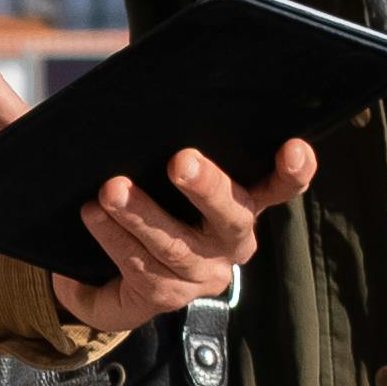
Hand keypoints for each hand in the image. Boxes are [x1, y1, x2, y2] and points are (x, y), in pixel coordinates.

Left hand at [45, 138, 308, 331]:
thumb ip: (163, 135)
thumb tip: (148, 86)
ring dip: (141, 215)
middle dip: (205, 187)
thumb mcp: (154, 164)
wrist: (105, 268)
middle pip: (231, 216)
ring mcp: (200, 274)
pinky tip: (92, 215)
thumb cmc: (143, 197)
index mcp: (244, 199)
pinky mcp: (163, 299)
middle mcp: (232, 240)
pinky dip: (113, 240)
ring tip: (111, 190)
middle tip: (180, 160)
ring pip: (175, 247)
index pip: (281, 184)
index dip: (293, 169)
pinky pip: (140, 270)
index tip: (291, 145)